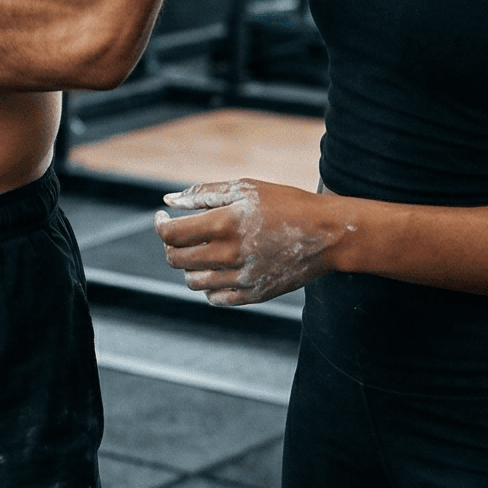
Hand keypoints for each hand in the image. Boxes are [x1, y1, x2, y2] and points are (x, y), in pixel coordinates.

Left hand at [153, 179, 349, 305]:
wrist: (327, 235)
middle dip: (171, 245)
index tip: (162, 218)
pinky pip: (215, 298)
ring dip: (190, 265)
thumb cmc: (285, 204)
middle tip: (183, 233)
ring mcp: (242, 278)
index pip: (170, 235)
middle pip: (176, 259)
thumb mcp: (244, 188)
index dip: (159, 226)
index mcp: (225, 224)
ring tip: (204, 249)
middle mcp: (230, 254)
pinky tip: (219, 267)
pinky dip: (209, 285)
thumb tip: (169, 201)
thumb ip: (202, 195)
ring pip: (192, 281)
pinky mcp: (254, 295)